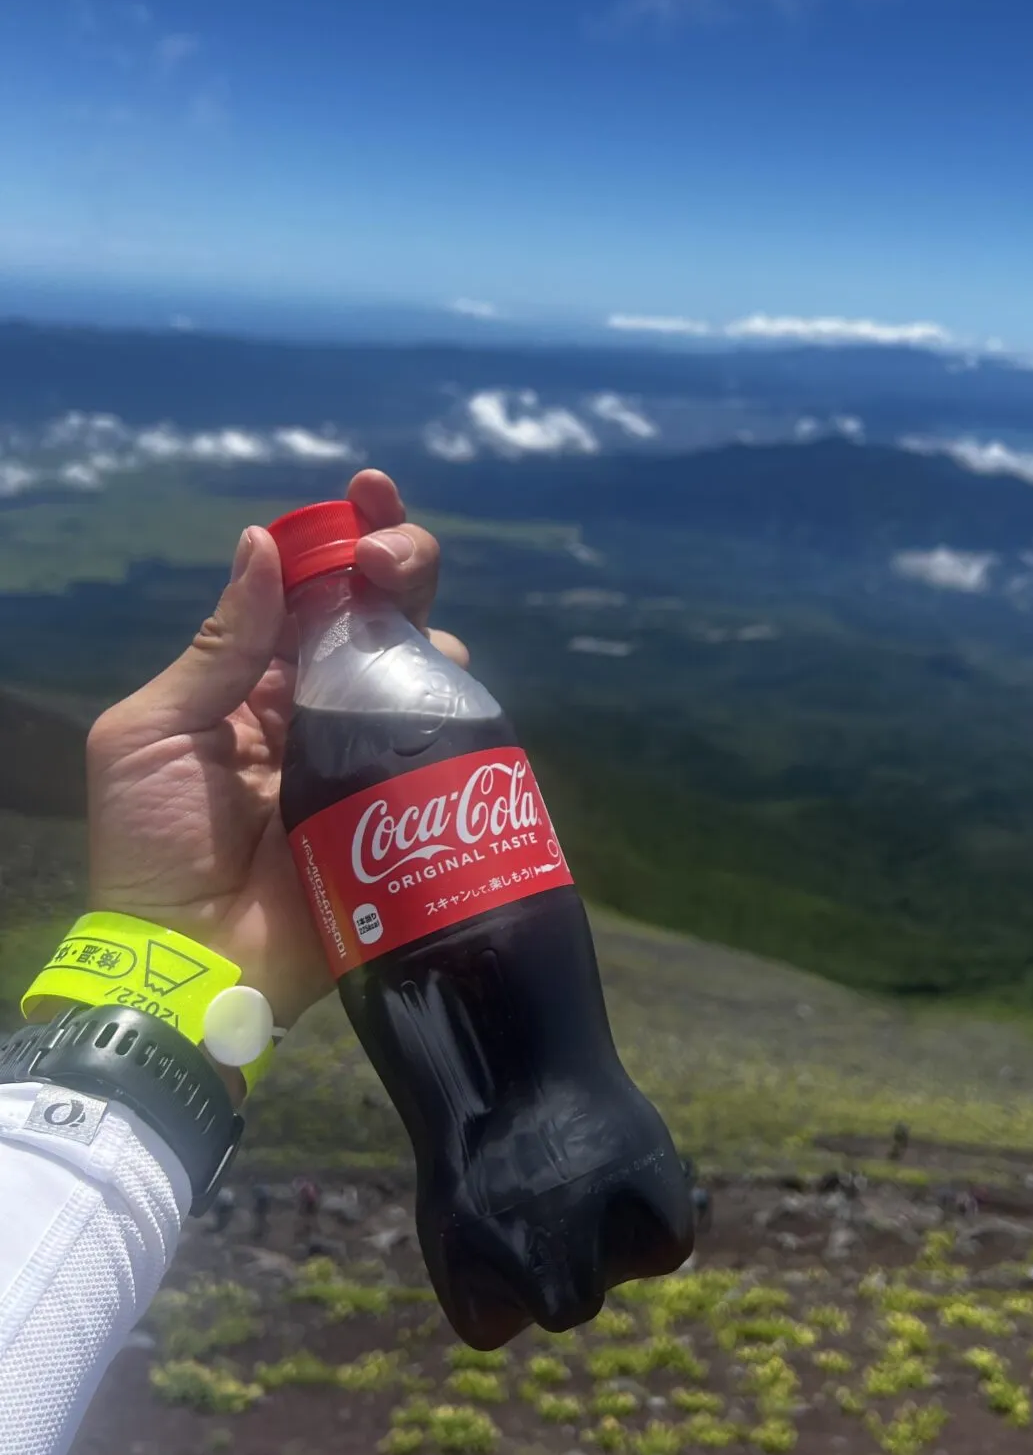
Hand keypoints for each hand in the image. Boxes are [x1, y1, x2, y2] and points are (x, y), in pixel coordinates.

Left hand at [85, 470, 469, 1054]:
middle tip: (394, 561)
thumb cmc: (152, 844)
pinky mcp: (409, 806)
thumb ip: (218, 646)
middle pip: (379, 612)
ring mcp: (368, 753)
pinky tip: (446, 692)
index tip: (366, 493)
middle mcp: (318, 704)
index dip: (339, 537)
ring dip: (428, 630)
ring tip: (412, 641)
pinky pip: (451, 743)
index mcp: (253, 681)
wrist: (192, 961)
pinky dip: (459, 708)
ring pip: (423, 666)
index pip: (307, 591)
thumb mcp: (151, 733)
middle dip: (400, 562)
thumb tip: (262, 543)